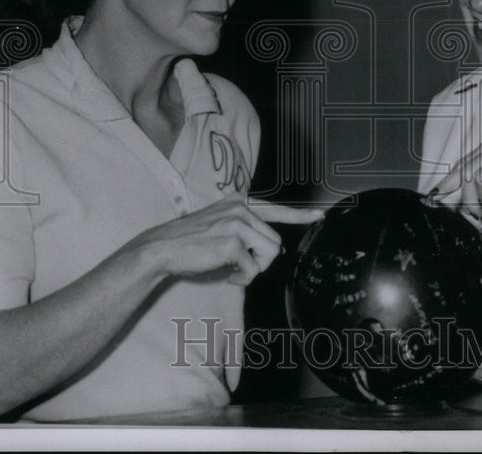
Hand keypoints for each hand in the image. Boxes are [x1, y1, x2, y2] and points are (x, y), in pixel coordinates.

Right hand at [132, 196, 323, 284]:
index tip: (319, 215)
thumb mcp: (221, 224)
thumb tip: (274, 246)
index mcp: (239, 202)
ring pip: (270, 254)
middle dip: (262, 260)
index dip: (300, 215)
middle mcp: (241, 208)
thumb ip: (246, 229)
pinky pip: (252, 269)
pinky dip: (242, 278)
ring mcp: (237, 223)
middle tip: (239, 266)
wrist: (162, 249)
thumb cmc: (191, 243)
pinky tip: (226, 274)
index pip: (276, 209)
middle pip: (275, 242)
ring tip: (232, 269)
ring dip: (254, 269)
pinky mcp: (232, 242)